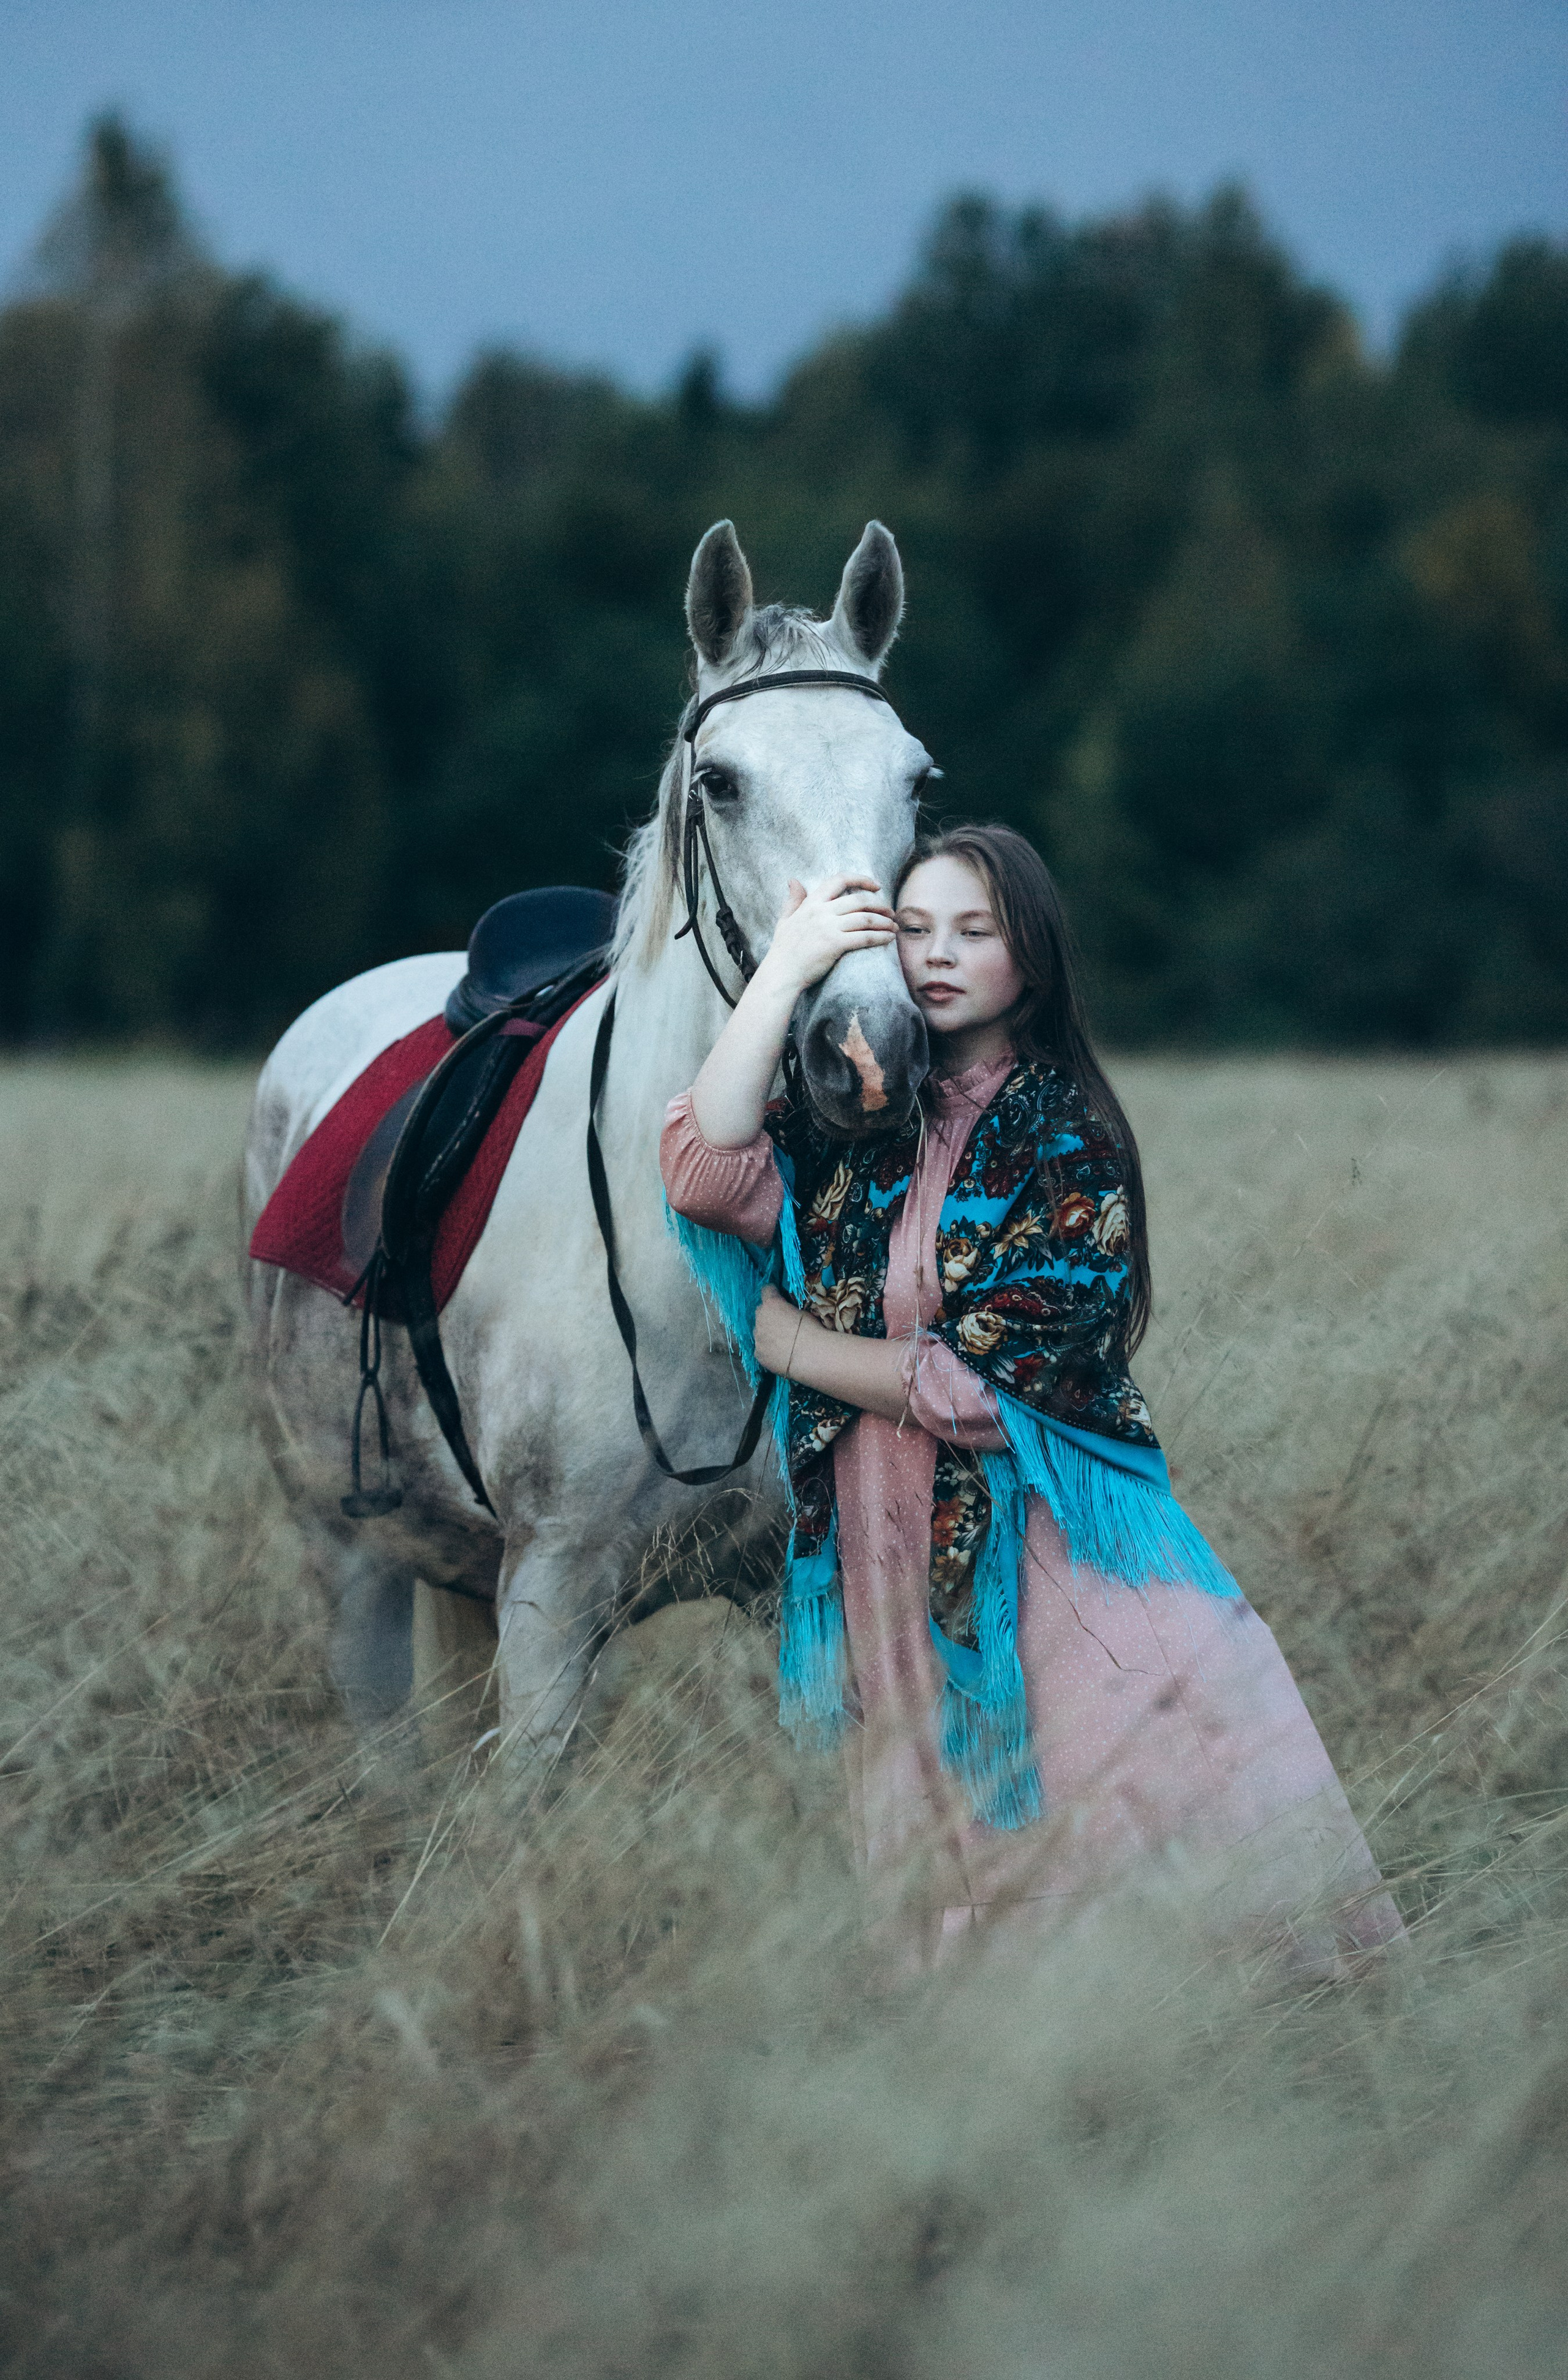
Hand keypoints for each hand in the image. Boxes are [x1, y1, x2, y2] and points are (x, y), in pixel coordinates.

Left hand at [753, 1282, 819, 1377]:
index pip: (766, 1290)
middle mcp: (760, 1318)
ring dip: (767, 1332)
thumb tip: (786, 1311)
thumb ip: (788, 1309)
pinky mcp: (758, 1354)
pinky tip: (779, 1354)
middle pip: (760, 1311)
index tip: (778, 1297)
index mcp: (772, 1304)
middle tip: (782, 1323)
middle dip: (769, 1315)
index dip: (773, 1293)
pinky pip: (760, 1348)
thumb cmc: (812, 1330)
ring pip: (759, 1331)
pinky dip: (767, 1349)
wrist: (812, 1356)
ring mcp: (758, 1337)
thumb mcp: (802, 1311)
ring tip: (782, 1341)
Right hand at [758, 875, 895, 996]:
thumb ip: (792, 900)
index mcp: (811, 903)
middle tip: (890, 912)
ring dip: (884, 922)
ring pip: (865, 918)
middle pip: (859, 900)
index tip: (876, 885)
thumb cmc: (783, 950)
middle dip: (880, 905)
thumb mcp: (784, 920)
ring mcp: (828, 928)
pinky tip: (888, 939)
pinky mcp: (835, 945)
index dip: (861, 879)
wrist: (781, 974)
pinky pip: (864, 937)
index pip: (839, 880)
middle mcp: (821, 912)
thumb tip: (793, 880)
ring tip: (894, 927)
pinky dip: (880, 937)